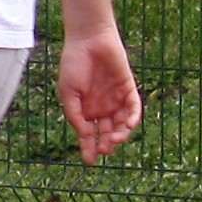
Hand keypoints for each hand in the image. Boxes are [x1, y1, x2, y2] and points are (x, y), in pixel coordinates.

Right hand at [57, 20, 142, 160]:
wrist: (88, 40)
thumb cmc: (73, 64)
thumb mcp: (68, 92)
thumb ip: (75, 114)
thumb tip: (85, 134)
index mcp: (85, 109)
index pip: (89, 133)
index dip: (89, 148)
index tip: (90, 161)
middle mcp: (101, 107)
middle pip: (107, 132)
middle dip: (107, 143)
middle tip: (105, 150)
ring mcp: (116, 99)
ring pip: (121, 123)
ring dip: (120, 134)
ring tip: (115, 140)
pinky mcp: (128, 89)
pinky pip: (133, 108)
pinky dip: (132, 118)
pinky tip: (128, 125)